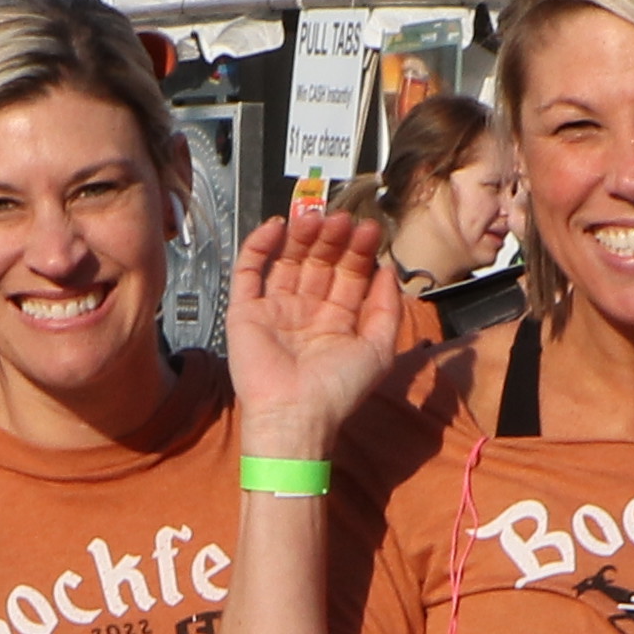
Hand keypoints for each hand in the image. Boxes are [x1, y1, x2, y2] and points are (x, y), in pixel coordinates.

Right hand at [227, 207, 413, 446]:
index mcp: (336, 320)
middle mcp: (306, 312)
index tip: (368, 229)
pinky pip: (249, 271)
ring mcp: (275, 310)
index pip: (348, 274)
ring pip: (287, 260)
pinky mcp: (246, 311)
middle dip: (332, 239)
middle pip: (319, 262)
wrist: (296, 416)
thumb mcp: (379, 349)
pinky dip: (259, 245)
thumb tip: (387, 270)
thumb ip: (387, 308)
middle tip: (342, 219)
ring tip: (316, 217)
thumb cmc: (337, 391)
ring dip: (301, 236)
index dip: (358, 250)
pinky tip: (277, 226)